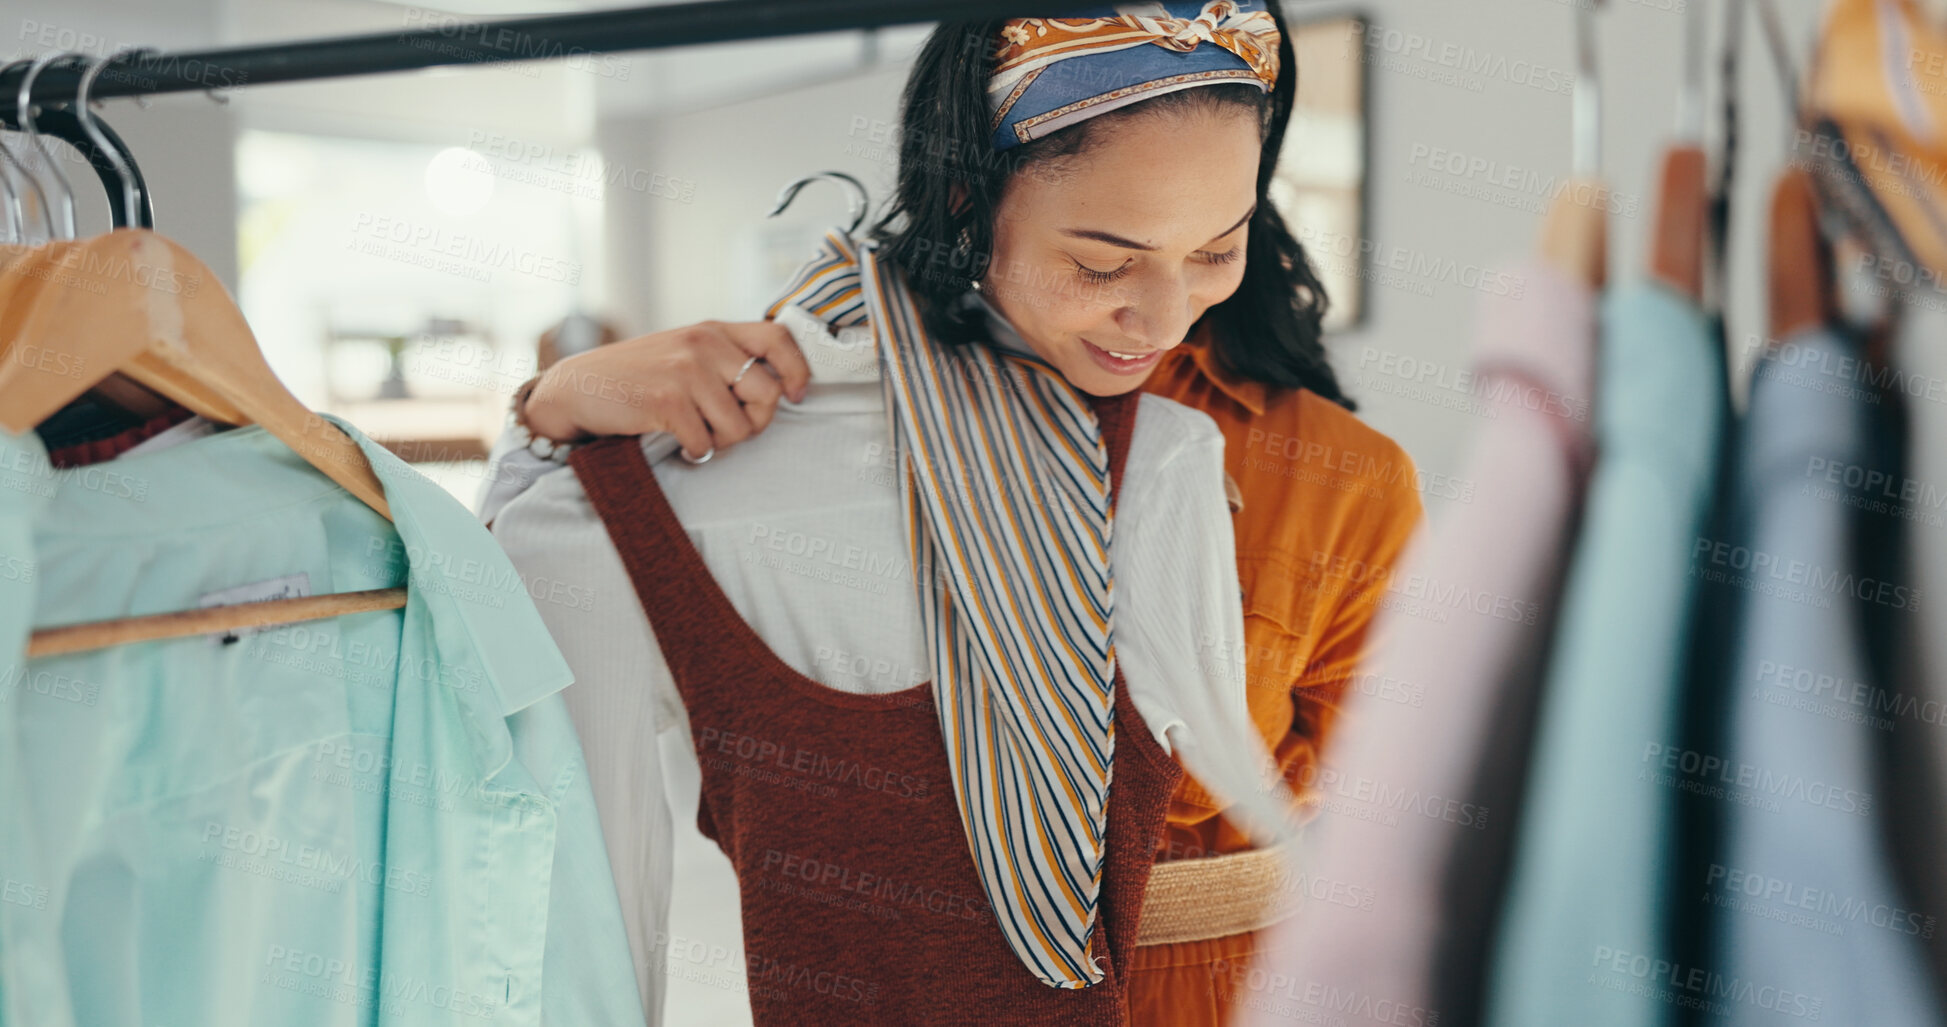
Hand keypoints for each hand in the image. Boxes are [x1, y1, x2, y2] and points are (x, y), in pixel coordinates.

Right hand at [523, 320, 811, 459]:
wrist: (580, 388)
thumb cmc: (640, 378)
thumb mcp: (685, 353)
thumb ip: (725, 360)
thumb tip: (778, 391)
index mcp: (713, 330)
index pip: (778, 338)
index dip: (797, 370)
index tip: (795, 396)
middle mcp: (704, 343)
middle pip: (767, 394)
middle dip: (755, 423)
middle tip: (727, 429)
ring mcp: (686, 370)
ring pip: (739, 428)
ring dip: (720, 442)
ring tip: (694, 433)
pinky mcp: (667, 400)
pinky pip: (705, 444)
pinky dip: (693, 451)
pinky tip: (674, 440)